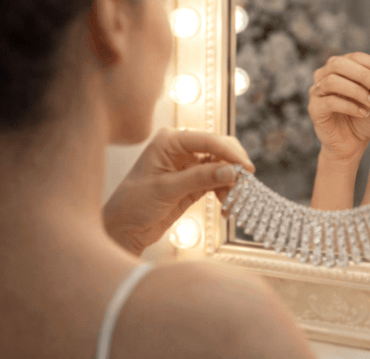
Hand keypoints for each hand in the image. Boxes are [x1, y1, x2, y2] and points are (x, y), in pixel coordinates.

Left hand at [103, 128, 254, 255]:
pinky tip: (225, 207)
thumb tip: (231, 171)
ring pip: (222, 167)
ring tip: (232, 203)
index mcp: (170, 141)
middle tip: (244, 185)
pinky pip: (217, 181)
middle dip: (233, 167)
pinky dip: (225, 192)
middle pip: (219, 149)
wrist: (123, 229)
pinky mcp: (194, 182)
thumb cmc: (133, 204)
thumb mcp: (166, 189)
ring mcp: (189, 165)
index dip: (230, 152)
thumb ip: (199, 178)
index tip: (246, 168)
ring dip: (230, 183)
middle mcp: (181, 149)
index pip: (208, 139)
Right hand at [308, 52, 369, 160]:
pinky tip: (363, 113)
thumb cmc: (362, 118)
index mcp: (341, 68)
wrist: (351, 144)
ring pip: (332, 81)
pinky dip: (349, 106)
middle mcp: (324, 75)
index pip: (355, 57)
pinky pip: (329, 102)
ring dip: (356, 90)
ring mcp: (316, 91)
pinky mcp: (314, 108)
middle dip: (363, 74)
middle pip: (339, 64)